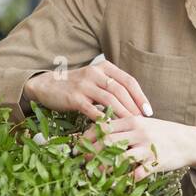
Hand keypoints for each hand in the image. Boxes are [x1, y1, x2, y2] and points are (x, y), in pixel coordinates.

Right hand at [23, 61, 151, 121]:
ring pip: (109, 99)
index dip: (140, 96)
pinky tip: (111, 128)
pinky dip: (103, 119)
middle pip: (121, 90)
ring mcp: (84, 84)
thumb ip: (112, 87)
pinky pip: (92, 110)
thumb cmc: (76, 86)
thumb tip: (135, 105)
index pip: (128, 81)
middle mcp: (95, 73)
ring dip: (122, 113)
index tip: (149, 111)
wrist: (46, 85)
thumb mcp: (95, 80)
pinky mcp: (73, 97)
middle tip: (142, 121)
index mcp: (104, 67)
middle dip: (134, 107)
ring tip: (131, 125)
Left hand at [79, 116, 195, 180]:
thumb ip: (123, 125)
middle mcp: (139, 133)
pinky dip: (123, 181)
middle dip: (91, 152)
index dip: (88, 136)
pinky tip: (113, 185)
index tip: (78, 146)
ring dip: (104, 168)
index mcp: (133, 121)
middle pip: (108, 141)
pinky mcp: (155, 163)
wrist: (188, 141)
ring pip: (120, 158)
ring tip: (93, 175)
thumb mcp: (143, 123)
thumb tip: (98, 129)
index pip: (104, 126)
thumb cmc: (162, 133)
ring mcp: (147, 148)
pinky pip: (136, 174)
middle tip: (82, 161)